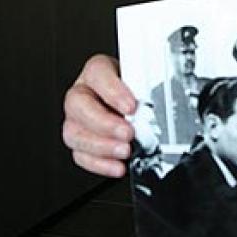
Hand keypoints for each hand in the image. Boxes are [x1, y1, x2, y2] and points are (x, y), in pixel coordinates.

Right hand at [62, 54, 136, 176]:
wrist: (136, 103)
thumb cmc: (138, 89)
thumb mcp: (144, 81)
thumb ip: (148, 88)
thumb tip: (163, 98)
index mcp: (98, 71)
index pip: (97, 73)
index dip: (113, 91)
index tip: (131, 106)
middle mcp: (83, 92)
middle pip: (77, 104)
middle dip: (104, 123)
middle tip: (128, 132)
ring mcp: (78, 118)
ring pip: (73, 132)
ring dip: (100, 146)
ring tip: (125, 150)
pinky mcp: (80, 141)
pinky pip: (80, 155)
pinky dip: (100, 164)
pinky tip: (117, 165)